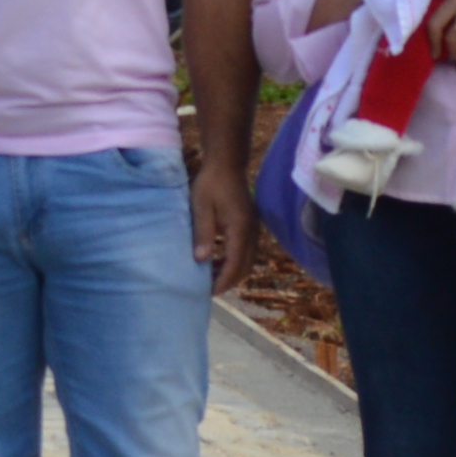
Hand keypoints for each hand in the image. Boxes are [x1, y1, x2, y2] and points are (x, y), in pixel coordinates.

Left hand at [189, 162, 250, 288]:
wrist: (227, 164)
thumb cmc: (211, 184)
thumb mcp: (201, 207)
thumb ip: (203, 233)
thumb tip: (201, 260)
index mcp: (240, 229)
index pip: (234, 264)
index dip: (222, 281)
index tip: (207, 292)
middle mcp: (252, 233)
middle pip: (245, 267)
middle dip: (228, 281)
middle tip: (207, 289)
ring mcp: (254, 229)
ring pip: (247, 260)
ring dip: (232, 272)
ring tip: (210, 278)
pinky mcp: (250, 226)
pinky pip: (246, 251)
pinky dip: (234, 261)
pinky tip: (217, 261)